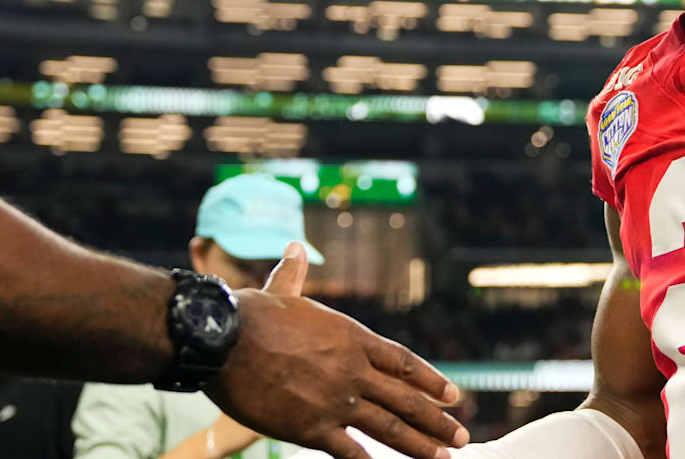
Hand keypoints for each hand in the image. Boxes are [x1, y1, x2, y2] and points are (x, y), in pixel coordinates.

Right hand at [204, 243, 468, 458]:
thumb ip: (295, 273)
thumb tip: (295, 247)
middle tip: (461, 436)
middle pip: (406, 399)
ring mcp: (336, 401)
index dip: (430, 379)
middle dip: (436, 420)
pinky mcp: (311, 428)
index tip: (452, 395)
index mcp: (352, 337)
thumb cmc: (251, 313)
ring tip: (445, 456)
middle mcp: (353, 370)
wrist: (224, 339)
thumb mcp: (282, 290)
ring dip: (420, 445)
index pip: (403, 362)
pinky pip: (350, 451)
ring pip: (389, 427)